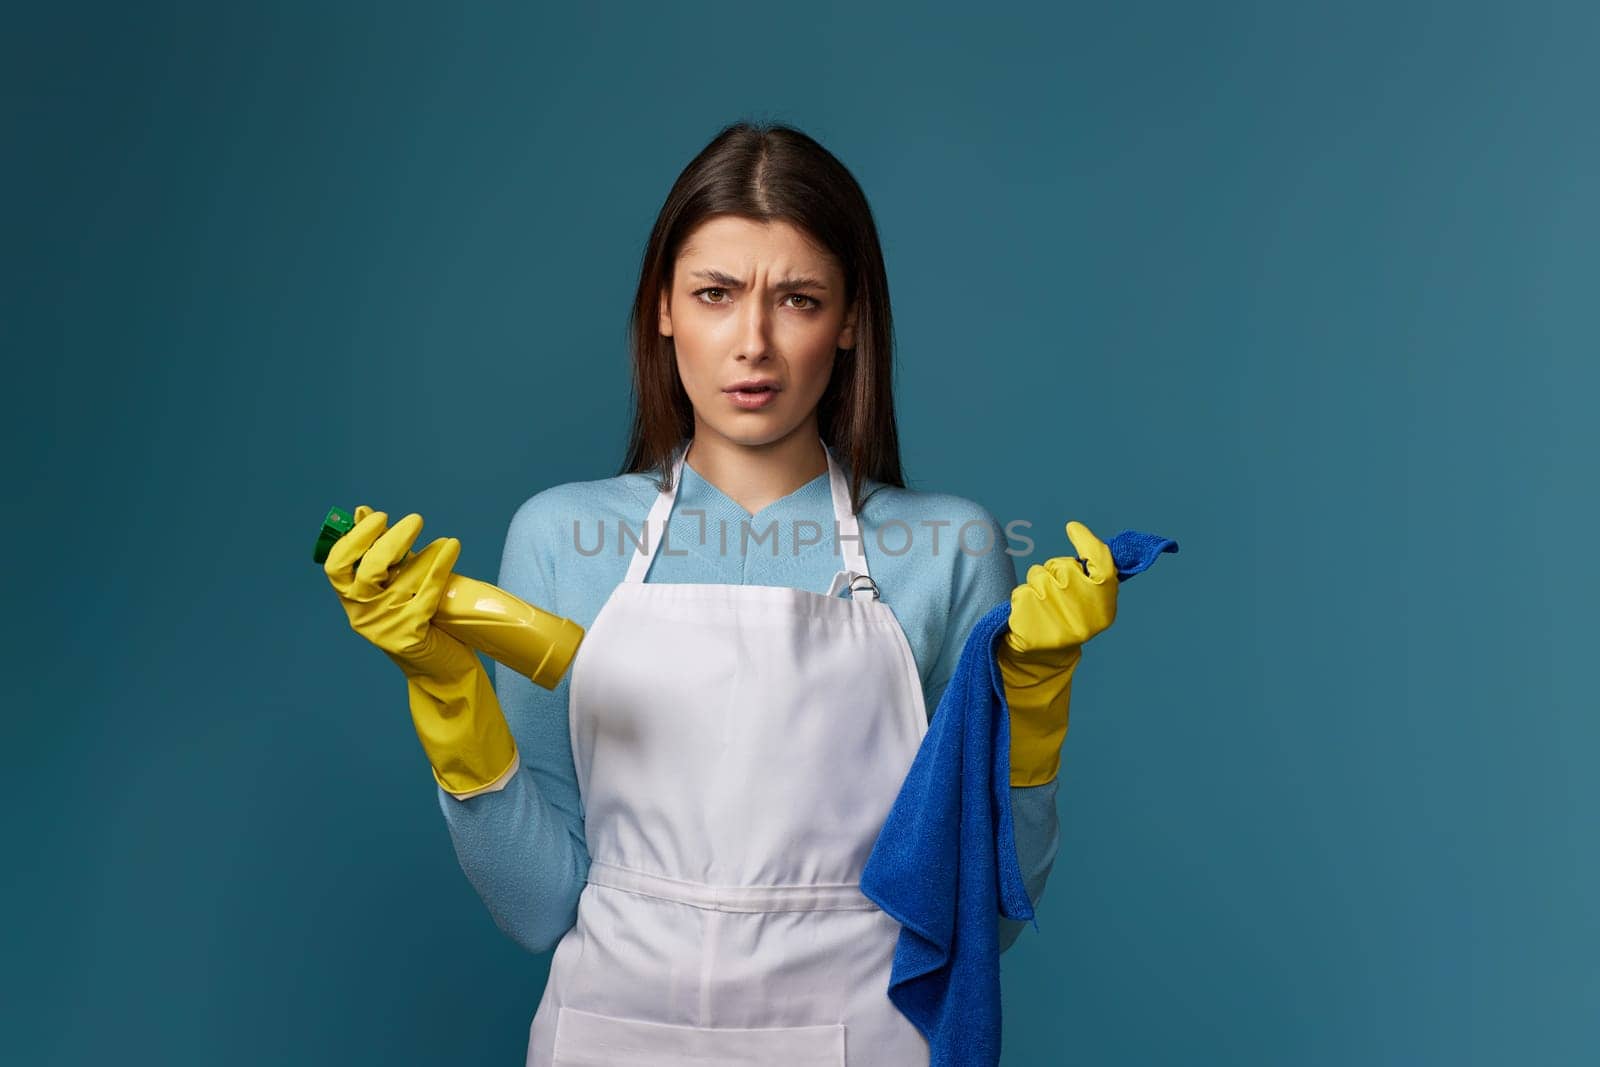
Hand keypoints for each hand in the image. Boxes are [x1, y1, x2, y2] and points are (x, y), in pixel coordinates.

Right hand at [322, 504, 475, 679]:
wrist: (440, 669)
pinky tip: (452, 548)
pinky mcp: (409, 636)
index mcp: (351, 598)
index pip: (336, 565)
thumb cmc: (417, 619)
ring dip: (425, 555)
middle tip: (416, 520)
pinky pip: (426, 594)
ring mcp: (384, 626)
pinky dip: (440, 567)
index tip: (379, 518)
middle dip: (393, 540)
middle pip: (370, 569)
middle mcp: (361, 613)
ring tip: (444, 541)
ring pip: (403, 581)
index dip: (355, 538)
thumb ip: (379, 552)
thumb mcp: (393, 584)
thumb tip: (362, 512)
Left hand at [1004, 520, 1118, 659]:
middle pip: (1063, 566)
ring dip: (1037, 584)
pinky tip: (1028, 615)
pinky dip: (1022, 598)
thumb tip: (1078, 529)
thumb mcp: (1089, 601)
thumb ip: (1093, 571)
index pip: (1103, 566)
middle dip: (1056, 571)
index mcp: (1103, 608)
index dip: (1088, 543)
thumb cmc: (1068, 618)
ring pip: (1038, 575)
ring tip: (1042, 607)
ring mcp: (1053, 615)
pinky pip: (1021, 590)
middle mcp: (1081, 611)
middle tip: (1057, 595)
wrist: (1042, 656)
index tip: (1072, 527)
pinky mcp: (1028, 618)